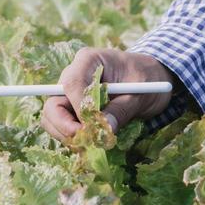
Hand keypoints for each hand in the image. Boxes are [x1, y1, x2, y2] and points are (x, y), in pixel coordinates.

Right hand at [40, 47, 176, 141]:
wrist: (151, 79)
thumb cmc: (147, 79)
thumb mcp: (140, 94)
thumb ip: (121, 110)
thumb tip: (104, 130)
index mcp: (89, 61)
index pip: (72, 83)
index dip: (79, 108)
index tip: (92, 127)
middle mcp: (74, 75)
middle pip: (54, 103)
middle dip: (65, 126)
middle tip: (88, 141)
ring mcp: (71, 93)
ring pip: (53, 118)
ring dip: (68, 136)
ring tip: (93, 143)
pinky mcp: (73, 109)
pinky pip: (63, 126)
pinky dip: (73, 138)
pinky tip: (92, 141)